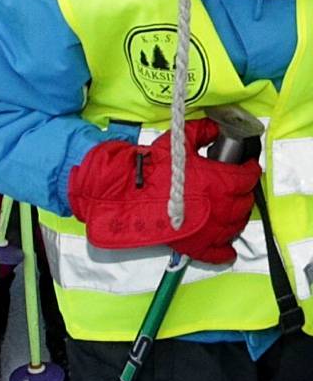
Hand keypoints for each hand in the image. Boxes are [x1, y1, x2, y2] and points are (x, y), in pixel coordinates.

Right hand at [66, 119, 260, 263]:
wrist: (130, 197)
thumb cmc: (154, 171)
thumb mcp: (177, 143)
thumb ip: (201, 131)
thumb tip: (215, 127)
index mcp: (221, 181)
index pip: (248, 176)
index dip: (249, 169)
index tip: (246, 165)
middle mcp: (222, 207)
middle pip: (245, 201)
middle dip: (242, 192)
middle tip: (234, 185)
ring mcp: (213, 230)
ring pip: (237, 224)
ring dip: (236, 215)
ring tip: (227, 208)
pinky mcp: (200, 247)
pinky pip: (221, 253)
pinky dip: (226, 250)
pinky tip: (226, 246)